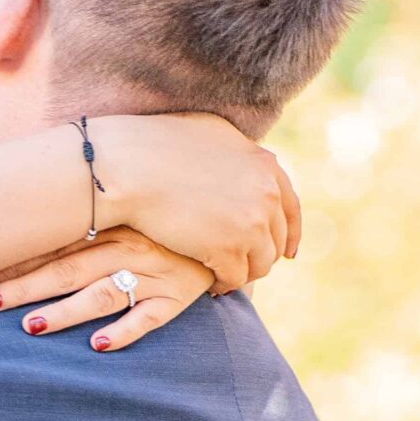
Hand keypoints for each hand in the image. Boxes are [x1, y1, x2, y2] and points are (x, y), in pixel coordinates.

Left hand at [0, 229, 214, 352]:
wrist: (228, 219)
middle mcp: (129, 245)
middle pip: (68, 268)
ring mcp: (154, 271)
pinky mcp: (178, 295)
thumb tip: (26, 216)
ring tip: (31, 327)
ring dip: (66, 311)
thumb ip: (85, 212)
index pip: (57, 242)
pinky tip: (98, 345)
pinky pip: (150, 317)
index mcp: (112, 220)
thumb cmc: (164, 215)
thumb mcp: (128, 203)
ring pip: (103, 293)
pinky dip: (125, 330)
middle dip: (25, 286)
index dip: (19, 258)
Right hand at [84, 112, 300, 292]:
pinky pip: (235, 278)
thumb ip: (237, 153)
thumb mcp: (211, 134)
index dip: (289, 231)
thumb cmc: (155, 145)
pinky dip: (224, 284)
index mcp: (264, 165)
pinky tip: (211, 285)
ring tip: (224, 277)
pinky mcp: (230, 249)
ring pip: (260, 263)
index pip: (290, 206)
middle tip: (244, 266)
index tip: (287, 250)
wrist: (129, 166)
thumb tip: (248, 161)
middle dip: (261, 254)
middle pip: (275, 238)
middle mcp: (266, 193)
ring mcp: (251, 222)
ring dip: (243, 272)